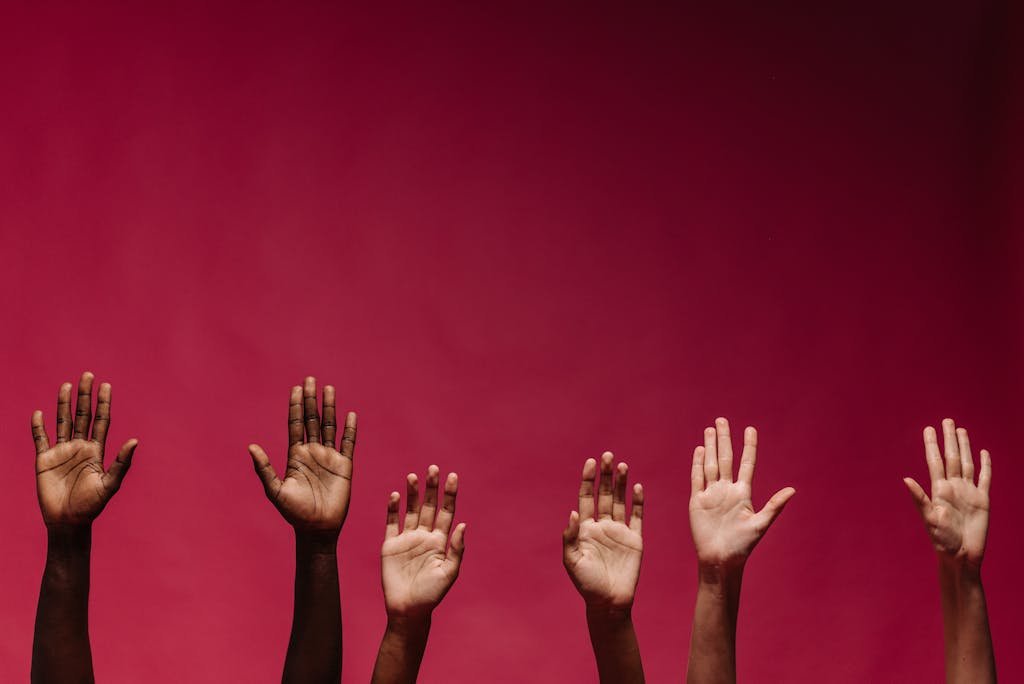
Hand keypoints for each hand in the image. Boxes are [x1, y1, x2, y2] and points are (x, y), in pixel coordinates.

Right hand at [31, 372, 137, 526]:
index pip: (101, 421)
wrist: (69, 521)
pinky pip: (40, 439)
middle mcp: (80, 447)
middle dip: (85, 396)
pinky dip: (38, 427)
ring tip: (67, 385)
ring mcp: (61, 452)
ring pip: (62, 422)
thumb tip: (135, 440)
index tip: (106, 385)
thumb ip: (122, 463)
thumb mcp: (110, 484)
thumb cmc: (92, 505)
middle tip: (88, 375)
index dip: (103, 403)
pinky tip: (39, 412)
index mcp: (96, 450)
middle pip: (82, 416)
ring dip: (64, 404)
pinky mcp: (44, 460)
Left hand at [249, 377, 355, 532]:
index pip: (295, 424)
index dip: (296, 406)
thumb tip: (250, 446)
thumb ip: (264, 469)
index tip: (296, 388)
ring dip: (329, 408)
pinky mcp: (345, 466)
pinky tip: (350, 415)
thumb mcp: (275, 491)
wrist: (317, 530)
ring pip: (329, 427)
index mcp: (295, 455)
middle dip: (311, 400)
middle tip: (310, 379)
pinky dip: (350, 429)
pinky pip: (348, 443)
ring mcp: (329, 458)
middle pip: (312, 420)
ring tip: (329, 389)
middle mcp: (312, 452)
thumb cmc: (294, 513)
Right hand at [381, 466, 465, 617]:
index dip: (449, 494)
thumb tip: (463, 524)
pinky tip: (395, 496)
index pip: (447, 512)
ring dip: (412, 494)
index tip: (452, 476)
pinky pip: (391, 523)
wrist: (408, 610)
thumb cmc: (432, 594)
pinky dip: (393, 509)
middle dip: (431, 488)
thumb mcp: (449, 572)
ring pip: (410, 510)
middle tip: (433, 468)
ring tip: (413, 476)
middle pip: (429, 506)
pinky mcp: (390, 545)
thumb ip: (456, 549)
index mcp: (440, 541)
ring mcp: (407, 539)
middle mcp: (424, 536)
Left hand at [563, 452, 643, 610]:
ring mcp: (619, 531)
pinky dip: (637, 502)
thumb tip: (573, 512)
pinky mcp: (635, 540)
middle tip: (607, 455)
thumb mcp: (571, 561)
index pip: (586, 497)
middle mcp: (602, 526)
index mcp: (585, 528)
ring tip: (621, 465)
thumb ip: (570, 537)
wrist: (609, 603)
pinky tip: (637, 487)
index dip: (588, 480)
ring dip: (621, 483)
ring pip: (621, 501)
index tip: (590, 462)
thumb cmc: (586, 584)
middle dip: (605, 475)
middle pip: (604, 494)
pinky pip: (637, 516)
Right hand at [689, 418, 794, 567]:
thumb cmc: (742, 546)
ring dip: (710, 447)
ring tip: (710, 429)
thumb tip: (793, 490)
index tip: (750, 429)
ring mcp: (711, 494)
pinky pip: (697, 478)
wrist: (720, 559)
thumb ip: (774, 506)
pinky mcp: (697, 501)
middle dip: (724, 439)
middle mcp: (727, 490)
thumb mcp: (760, 524)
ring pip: (710, 464)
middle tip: (722, 420)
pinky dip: (697, 464)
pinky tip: (699, 450)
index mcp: (743, 494)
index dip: (748, 446)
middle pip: (725, 458)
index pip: (747, 464)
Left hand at [903, 419, 990, 567]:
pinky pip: (985, 478)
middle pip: (951, 457)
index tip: (928, 428)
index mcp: (939, 490)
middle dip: (948, 439)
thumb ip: (919, 499)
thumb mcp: (929, 519)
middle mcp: (953, 487)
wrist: (962, 556)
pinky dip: (985, 465)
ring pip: (966, 463)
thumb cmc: (942, 541)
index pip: (935, 461)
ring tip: (961, 430)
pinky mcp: (983, 500)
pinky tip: (983, 453)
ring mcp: (968, 492)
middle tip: (946, 420)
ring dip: (965, 447)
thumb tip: (906, 479)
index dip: (932, 445)